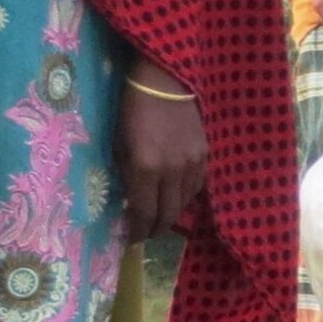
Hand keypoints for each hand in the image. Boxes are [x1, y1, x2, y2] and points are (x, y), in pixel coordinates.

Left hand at [115, 59, 208, 240]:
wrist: (164, 81)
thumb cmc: (132, 109)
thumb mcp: (118, 143)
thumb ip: (125, 173)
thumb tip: (128, 198)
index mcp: (145, 167)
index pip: (143, 212)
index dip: (136, 231)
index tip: (131, 240)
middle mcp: (171, 171)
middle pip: (167, 215)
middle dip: (155, 229)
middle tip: (145, 234)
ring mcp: (192, 164)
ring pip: (184, 203)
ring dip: (171, 214)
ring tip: (160, 217)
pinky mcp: (204, 155)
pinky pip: (197, 187)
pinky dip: (185, 197)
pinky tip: (176, 196)